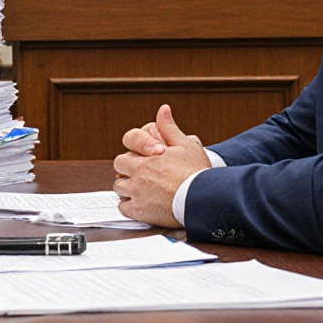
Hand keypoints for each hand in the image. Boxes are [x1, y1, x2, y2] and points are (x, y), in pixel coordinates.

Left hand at [112, 105, 209, 227]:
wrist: (204, 199)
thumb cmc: (196, 173)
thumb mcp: (185, 145)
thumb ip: (169, 128)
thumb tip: (162, 111)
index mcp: (144, 159)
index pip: (123, 156)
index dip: (130, 159)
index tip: (138, 163)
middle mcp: (137, 176)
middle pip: (119, 171)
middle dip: (126, 172)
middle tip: (139, 176)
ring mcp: (137, 195)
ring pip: (119, 189)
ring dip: (127, 189)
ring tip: (141, 190)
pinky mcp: (140, 212)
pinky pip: (123, 208)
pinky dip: (129, 206)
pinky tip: (141, 204)